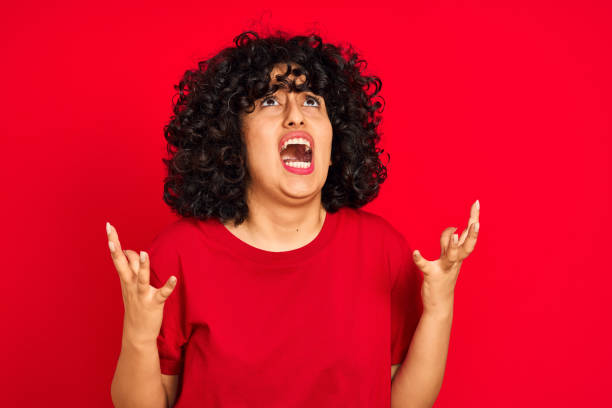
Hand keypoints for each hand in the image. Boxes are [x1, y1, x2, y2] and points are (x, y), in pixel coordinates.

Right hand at [106, 222, 177, 344]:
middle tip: (110, 232)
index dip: (114, 242)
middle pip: (122, 263)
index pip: (118, 257)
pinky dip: (167, 286)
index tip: (109, 227)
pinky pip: (162, 293)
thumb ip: (132, 268)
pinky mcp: (154, 303)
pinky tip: (174, 279)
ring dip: (143, 266)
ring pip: (141, 278)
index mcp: (126, 280)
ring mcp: (142, 294)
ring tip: (146, 254)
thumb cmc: (136, 305)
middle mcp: (131, 285)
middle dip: (116, 247)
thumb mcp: (130, 286)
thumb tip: (129, 252)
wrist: (137, 334)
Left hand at [412, 200, 479, 315]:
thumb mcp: (447, 259)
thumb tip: (453, 229)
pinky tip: (415, 252)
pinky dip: (420, 259)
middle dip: (472, 233)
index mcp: (459, 256)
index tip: (476, 203)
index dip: (473, 219)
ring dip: (452, 246)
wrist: (439, 305)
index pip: (468, 234)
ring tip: (452, 233)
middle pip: (467, 245)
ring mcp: (445, 269)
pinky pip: (426, 266)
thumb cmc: (443, 279)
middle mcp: (455, 262)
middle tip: (476, 221)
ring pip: (452, 256)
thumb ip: (448, 244)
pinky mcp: (433, 276)